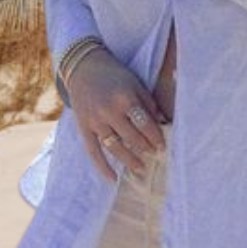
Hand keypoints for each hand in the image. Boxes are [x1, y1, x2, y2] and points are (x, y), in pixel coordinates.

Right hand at [65, 43, 166, 180]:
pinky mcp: (83, 128)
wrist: (83, 68)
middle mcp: (109, 111)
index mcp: (125, 98)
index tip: (163, 146)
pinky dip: (102, 167)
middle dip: (145, 148)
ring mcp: (95, 121)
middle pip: (131, 138)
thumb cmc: (114, 75)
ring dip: (129, 160)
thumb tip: (163, 122)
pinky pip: (93, 151)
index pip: (144, 124)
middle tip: (154, 155)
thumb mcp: (135, 83)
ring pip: (114, 147)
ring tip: (141, 168)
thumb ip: (148, 103)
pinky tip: (113, 179)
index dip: (156, 137)